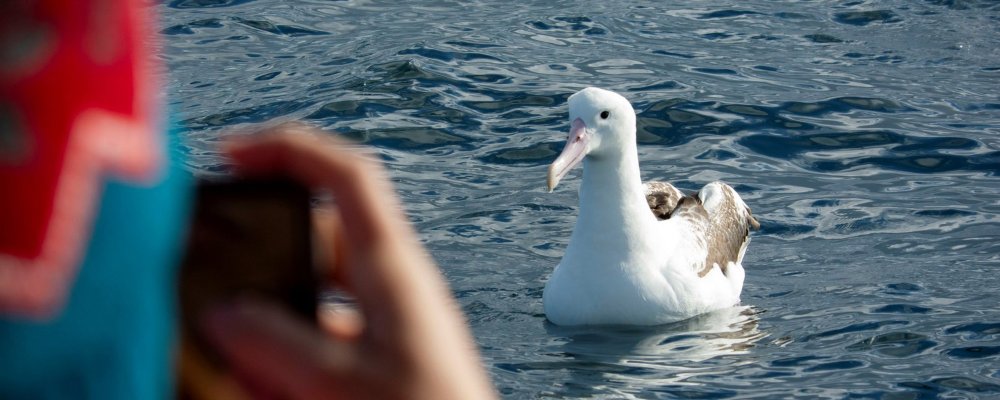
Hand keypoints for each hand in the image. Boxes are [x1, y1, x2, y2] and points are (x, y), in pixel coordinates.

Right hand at [202, 124, 496, 399]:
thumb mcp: (341, 382)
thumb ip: (273, 344)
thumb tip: (223, 313)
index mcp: (391, 265)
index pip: (345, 174)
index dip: (288, 148)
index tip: (230, 153)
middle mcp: (389, 281)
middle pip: (314, 237)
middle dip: (261, 254)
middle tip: (211, 275)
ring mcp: (385, 318)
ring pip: (310, 293)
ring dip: (270, 317)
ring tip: (235, 355)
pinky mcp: (379, 352)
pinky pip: (320, 336)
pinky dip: (286, 354)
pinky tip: (261, 382)